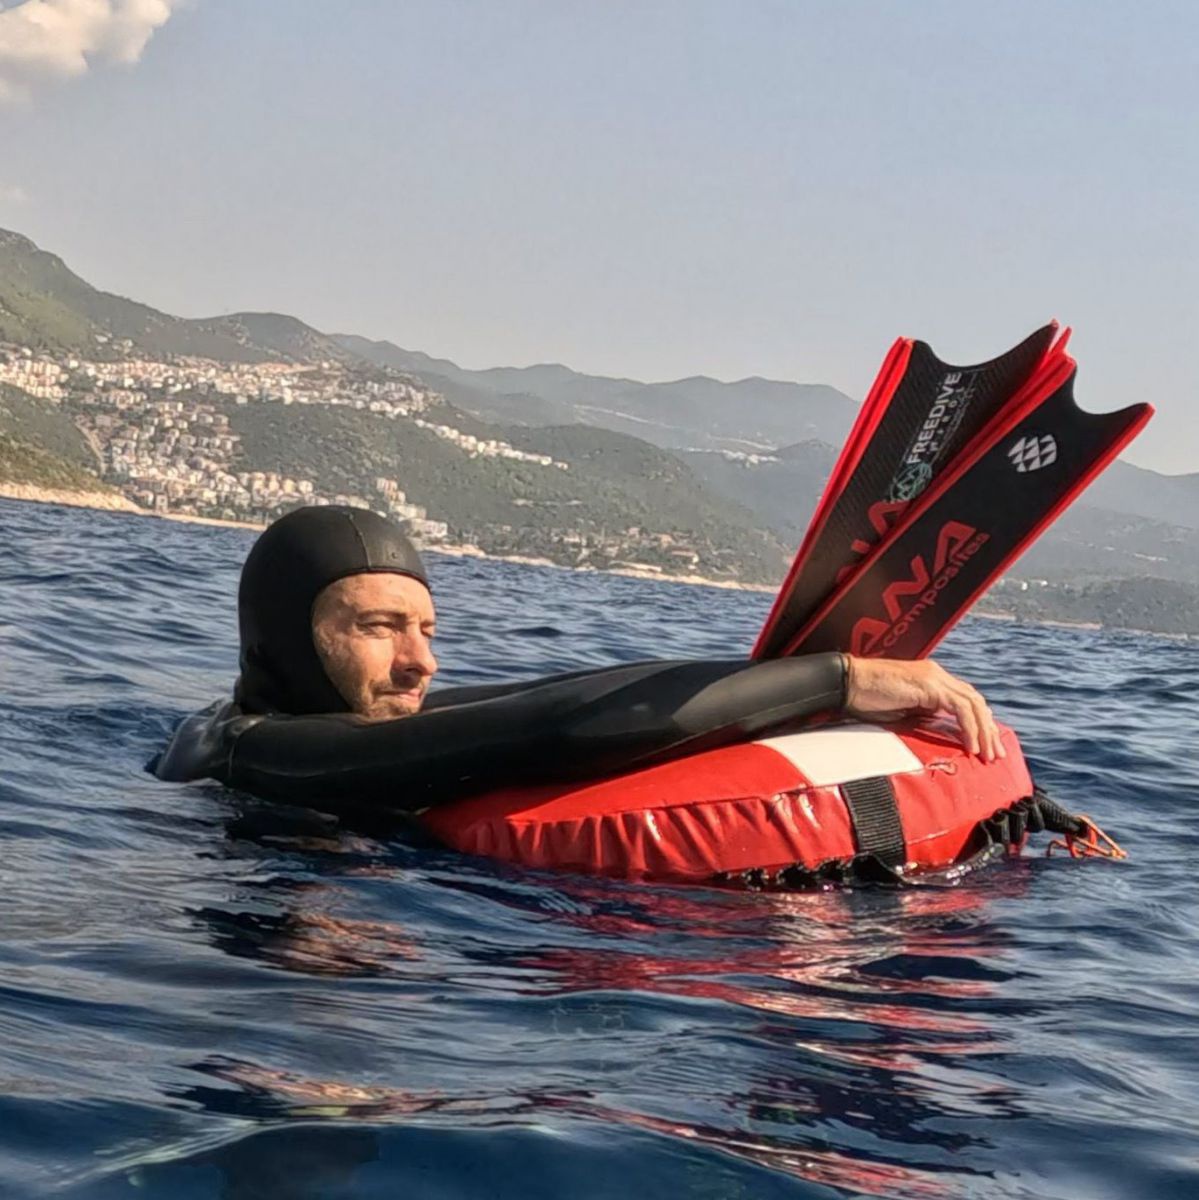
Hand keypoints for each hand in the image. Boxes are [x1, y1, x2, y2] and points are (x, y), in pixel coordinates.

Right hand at [843, 656, 1004, 761]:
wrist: (846, 684)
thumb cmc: (864, 700)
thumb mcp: (900, 713)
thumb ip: (922, 718)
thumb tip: (941, 734)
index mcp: (931, 680)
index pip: (965, 700)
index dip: (978, 723)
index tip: (983, 746)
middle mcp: (937, 675)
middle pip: (975, 701)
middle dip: (988, 729)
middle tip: (994, 755)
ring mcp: (934, 677)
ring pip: (973, 703)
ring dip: (983, 731)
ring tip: (987, 755)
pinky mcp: (929, 685)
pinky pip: (960, 708)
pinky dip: (969, 728)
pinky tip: (970, 747)